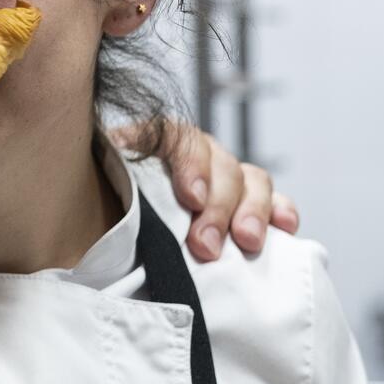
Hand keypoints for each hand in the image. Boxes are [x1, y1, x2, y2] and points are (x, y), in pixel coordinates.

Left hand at [111, 122, 299, 259]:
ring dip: (252, 211)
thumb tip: (107, 174)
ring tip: (247, 242)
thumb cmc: (100, 208)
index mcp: (152, 142)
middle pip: (219, 163)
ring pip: (250, 178)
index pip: (178, 137)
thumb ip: (110, 185)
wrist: (106, 233)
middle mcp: (192, 155)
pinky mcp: (246, 205)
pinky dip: (281, 210)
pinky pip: (274, 199)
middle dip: (216, 207)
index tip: (190, 198)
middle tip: (206, 246)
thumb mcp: (97, 190)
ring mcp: (222, 178)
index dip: (190, 163)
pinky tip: (285, 227)